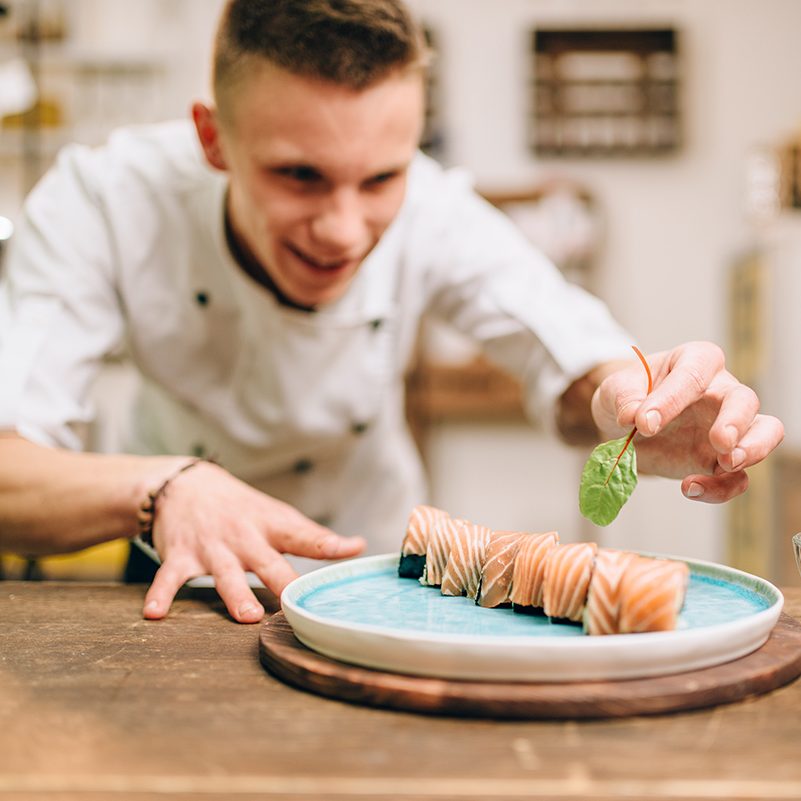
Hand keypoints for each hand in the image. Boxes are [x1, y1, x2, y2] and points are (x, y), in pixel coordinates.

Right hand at [142, 461, 365, 622]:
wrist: (184, 484)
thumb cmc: (241, 508)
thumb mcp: (276, 516)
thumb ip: (311, 536)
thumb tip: (356, 547)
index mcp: (271, 527)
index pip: (306, 535)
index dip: (329, 543)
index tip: (353, 549)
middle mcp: (244, 538)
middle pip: (269, 563)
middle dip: (284, 582)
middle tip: (299, 605)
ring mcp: (212, 548)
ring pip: (226, 575)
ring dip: (237, 595)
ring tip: (249, 616)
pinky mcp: (180, 555)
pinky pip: (169, 578)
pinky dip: (161, 595)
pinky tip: (155, 614)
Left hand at [590, 341, 784, 502]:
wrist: (625, 426)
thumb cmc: (628, 395)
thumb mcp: (614, 390)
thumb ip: (624, 398)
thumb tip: (633, 416)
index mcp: (693, 361)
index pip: (694, 373)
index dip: (673, 398)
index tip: (645, 423)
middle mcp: (719, 391)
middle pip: (745, 399)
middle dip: (737, 421)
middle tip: (719, 441)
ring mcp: (727, 426)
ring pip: (766, 433)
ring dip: (753, 450)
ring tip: (726, 464)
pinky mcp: (721, 460)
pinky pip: (737, 477)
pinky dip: (720, 488)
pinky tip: (690, 488)